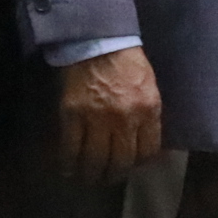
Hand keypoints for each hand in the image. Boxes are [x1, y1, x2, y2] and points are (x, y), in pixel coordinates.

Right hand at [59, 46, 162, 182]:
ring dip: (92, 174)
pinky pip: (71, 148)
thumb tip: (147, 143)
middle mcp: (125, 118)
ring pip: (96, 160)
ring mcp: (98, 118)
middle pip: (122, 161)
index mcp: (148, 109)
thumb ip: (149, 114)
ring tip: (88, 178)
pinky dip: (68, 163)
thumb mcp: (149, 87)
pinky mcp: (73, 115)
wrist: (97, 40)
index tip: (131, 166)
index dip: (139, 163)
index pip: (148, 150)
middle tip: (107, 177)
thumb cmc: (126, 60)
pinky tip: (68, 169)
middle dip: (114, 174)